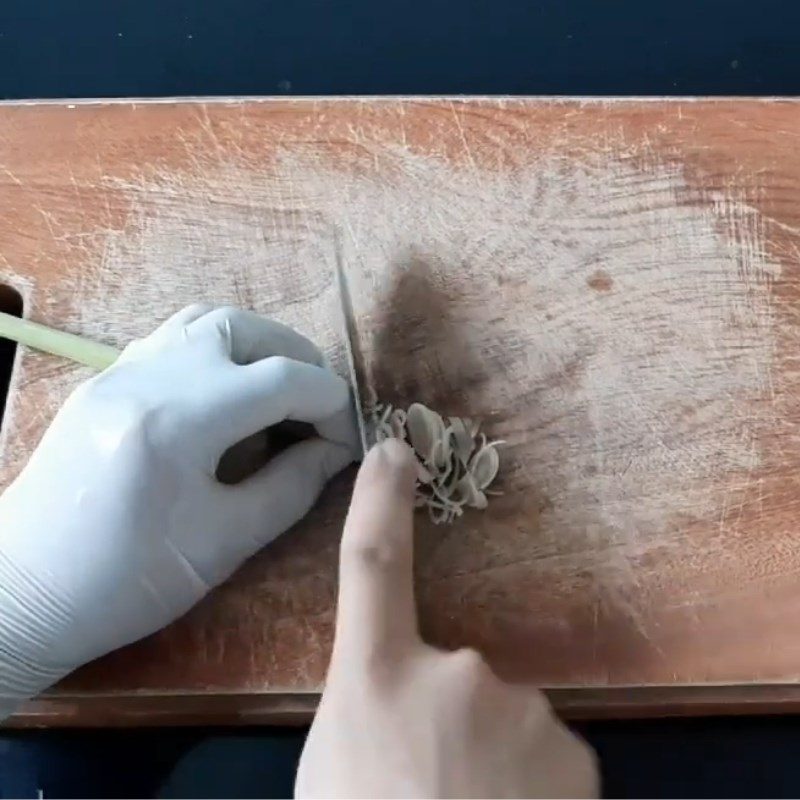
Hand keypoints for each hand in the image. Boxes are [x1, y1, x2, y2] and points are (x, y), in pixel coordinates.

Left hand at [0, 305, 357, 713]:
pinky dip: (215, 354)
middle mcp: (147, 375)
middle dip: (298, 361)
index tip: (346, 438)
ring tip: (277, 394)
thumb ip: (291, 487)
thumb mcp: (225, 543)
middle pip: (246, 329)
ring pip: (205, 322)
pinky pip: (171, 340)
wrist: (23, 594)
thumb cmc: (127, 581)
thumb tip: (336, 450)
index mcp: (180, 420)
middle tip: (317, 409)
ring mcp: (118, 371)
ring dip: (256, 347)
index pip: (283, 378)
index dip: (331, 402)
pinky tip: (224, 399)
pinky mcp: (102, 381)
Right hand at [296, 439, 597, 798]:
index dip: (379, 503)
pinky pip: (540, 750)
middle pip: (451, 672)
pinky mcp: (574, 751)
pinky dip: (526, 781)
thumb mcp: (333, 770)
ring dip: (485, 754)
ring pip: (499, 716)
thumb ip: (364, 710)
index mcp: (376, 678)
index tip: (391, 449)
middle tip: (424, 784)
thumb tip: (392, 695)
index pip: (371, 566)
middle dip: (442, 717)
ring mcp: (521, 708)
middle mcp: (454, 673)